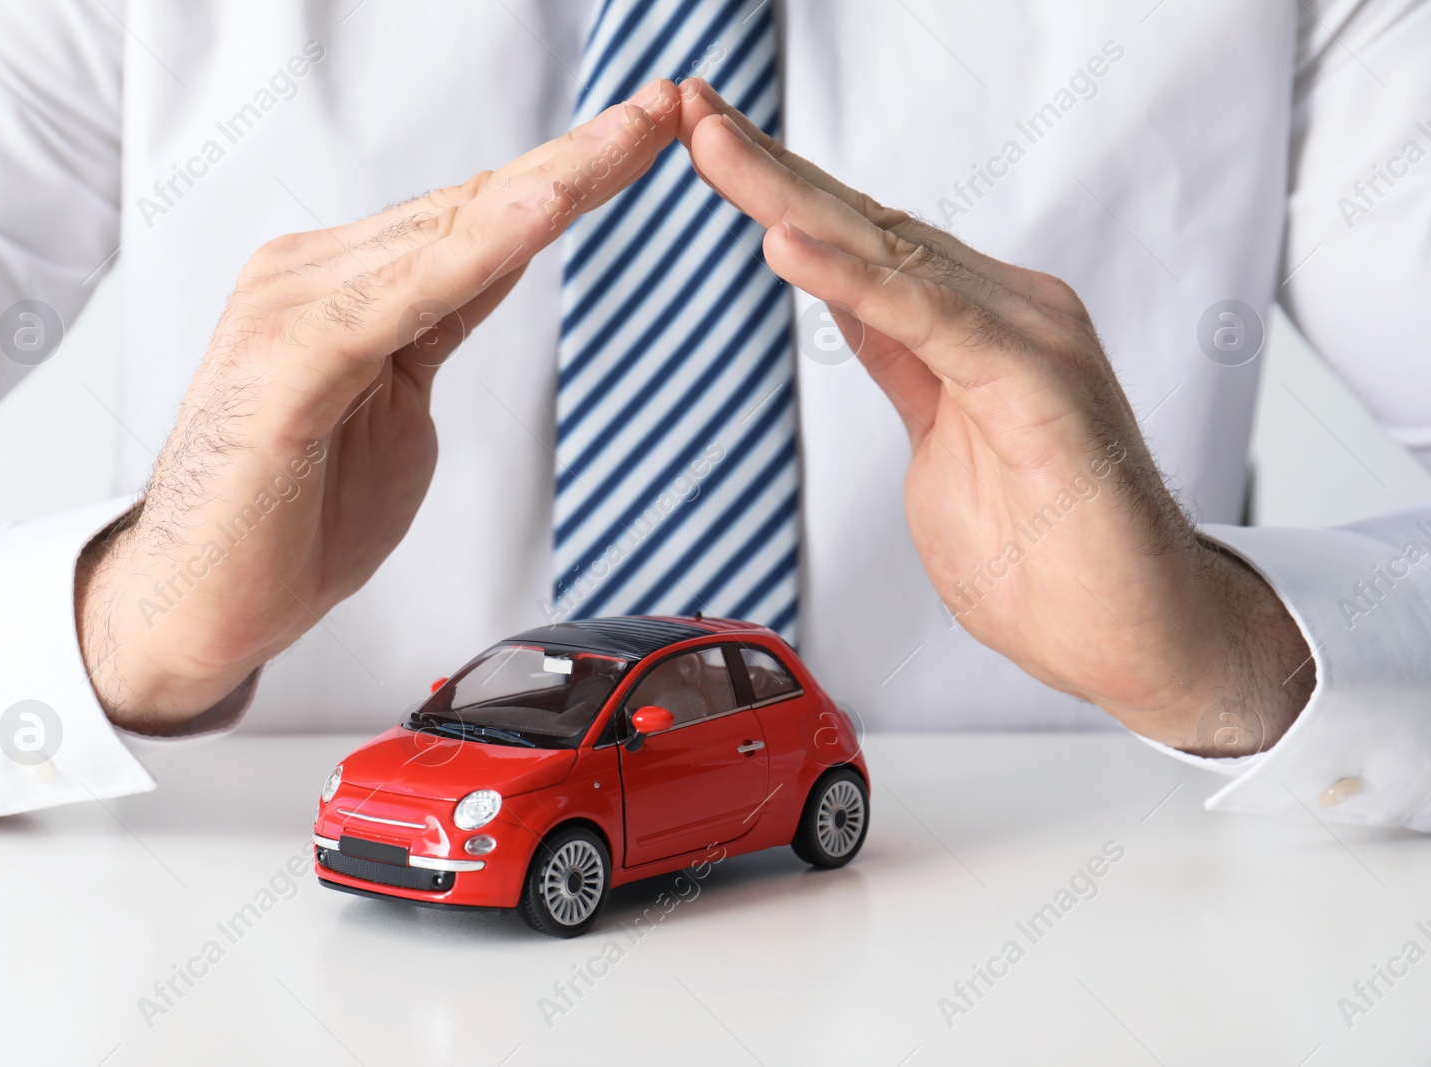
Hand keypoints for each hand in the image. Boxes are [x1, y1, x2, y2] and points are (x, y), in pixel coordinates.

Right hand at [77, 80, 680, 731]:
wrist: (194, 604)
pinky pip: (408, 293)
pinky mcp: (290, 362)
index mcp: (341, 286)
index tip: (649, 137)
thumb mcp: (395, 403)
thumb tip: (489, 268)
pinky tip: (547, 208)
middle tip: (668, 108)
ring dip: (552, 181)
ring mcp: (293, 309)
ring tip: (634, 135)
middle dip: (580, 156)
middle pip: (472, 204)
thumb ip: (436, 324)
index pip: (474, 215)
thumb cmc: (289, 516)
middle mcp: (312, 277)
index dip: (567, 174)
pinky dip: (484, 246)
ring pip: (449, 231)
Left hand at [677, 80, 1313, 754]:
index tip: (710, 148)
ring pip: (889, 254)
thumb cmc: (1050, 558)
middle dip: (770, 169)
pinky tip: (788, 243)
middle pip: (866, 227)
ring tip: (717, 149)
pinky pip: (929, 320)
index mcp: (977, 327)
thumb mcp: (938, 440)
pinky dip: (853, 282)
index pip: (863, 243)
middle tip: (693, 113)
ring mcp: (1028, 340)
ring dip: (793, 200)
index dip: (783, 192)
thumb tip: (854, 308)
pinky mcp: (1037, 384)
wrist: (1136, 636)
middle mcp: (1006, 314)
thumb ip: (902, 365)